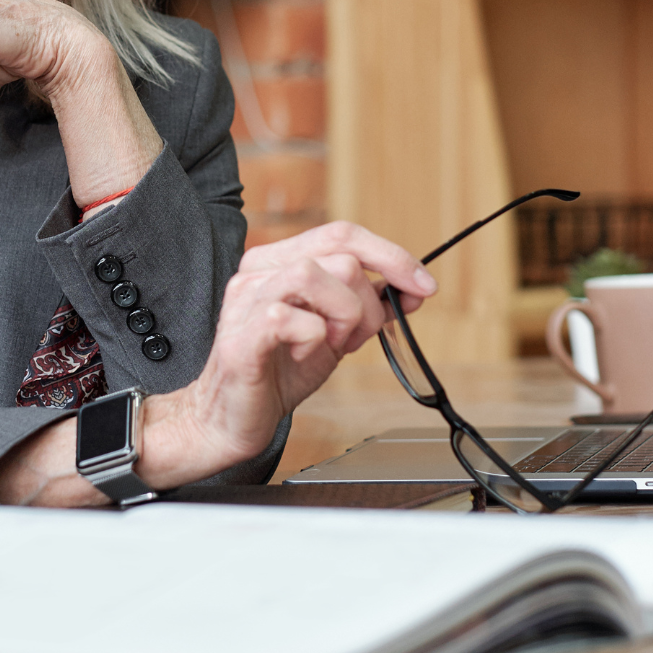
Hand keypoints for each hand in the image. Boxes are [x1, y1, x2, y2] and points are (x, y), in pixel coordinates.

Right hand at [137, 222, 436, 487]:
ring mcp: (246, 300)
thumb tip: (410, 289)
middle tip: (354, 338)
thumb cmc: (277, 372)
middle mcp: (259, 272)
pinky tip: (306, 354)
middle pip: (339, 255)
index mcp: (278, 262)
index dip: (390, 255)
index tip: (423, 284)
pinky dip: (315, 339)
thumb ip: (366, 307)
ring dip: (342, 316)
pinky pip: (292, 318)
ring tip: (330, 344)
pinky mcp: (242, 335)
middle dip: (367, 302)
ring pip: (315, 274)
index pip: (341, 233)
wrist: (229, 418)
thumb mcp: (334, 333)